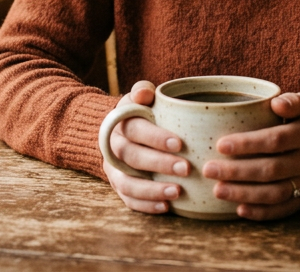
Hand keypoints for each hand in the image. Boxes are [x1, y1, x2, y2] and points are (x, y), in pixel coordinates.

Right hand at [101, 80, 191, 213]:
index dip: (155, 137)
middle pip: (132, 157)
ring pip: (127, 183)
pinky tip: (165, 207)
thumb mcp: (140, 98)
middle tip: (186, 168)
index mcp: (120, 123)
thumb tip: (144, 93)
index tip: (179, 143)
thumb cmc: (142, 113)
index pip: (134, 129)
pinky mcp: (118, 187)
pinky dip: (146, 205)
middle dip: (159, 163)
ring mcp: (114, 169)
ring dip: (152, 190)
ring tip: (177, 192)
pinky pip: (128, 200)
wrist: (120, 132)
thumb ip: (143, 92)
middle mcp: (113, 147)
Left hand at [202, 93, 299, 220]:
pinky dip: (261, 213)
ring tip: (217, 191)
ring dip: (244, 194)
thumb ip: (293, 101)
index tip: (220, 145)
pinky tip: (240, 210)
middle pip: (270, 169)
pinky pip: (283, 210)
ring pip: (274, 193)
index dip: (247, 144)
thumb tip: (275, 104)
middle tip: (209, 170)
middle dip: (237, 172)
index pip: (275, 140)